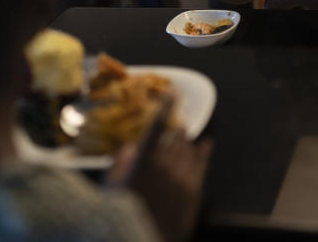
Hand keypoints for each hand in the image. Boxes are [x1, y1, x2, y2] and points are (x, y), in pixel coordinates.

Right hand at [108, 97, 213, 241]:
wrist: (140, 239)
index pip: (157, 124)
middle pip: (175, 136)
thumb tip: (132, 147)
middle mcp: (166, 163)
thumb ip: (123, 161)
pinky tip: (206, 143)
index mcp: (144, 159)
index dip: (166, 105)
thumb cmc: (120, 214)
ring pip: (188, 149)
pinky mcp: (193, 192)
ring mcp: (182, 178)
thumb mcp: (112, 184)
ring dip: (185, 139)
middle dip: (175, 126)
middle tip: (174, 120)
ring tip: (183, 131)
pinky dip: (203, 152)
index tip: (172, 91)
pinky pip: (201, 165)